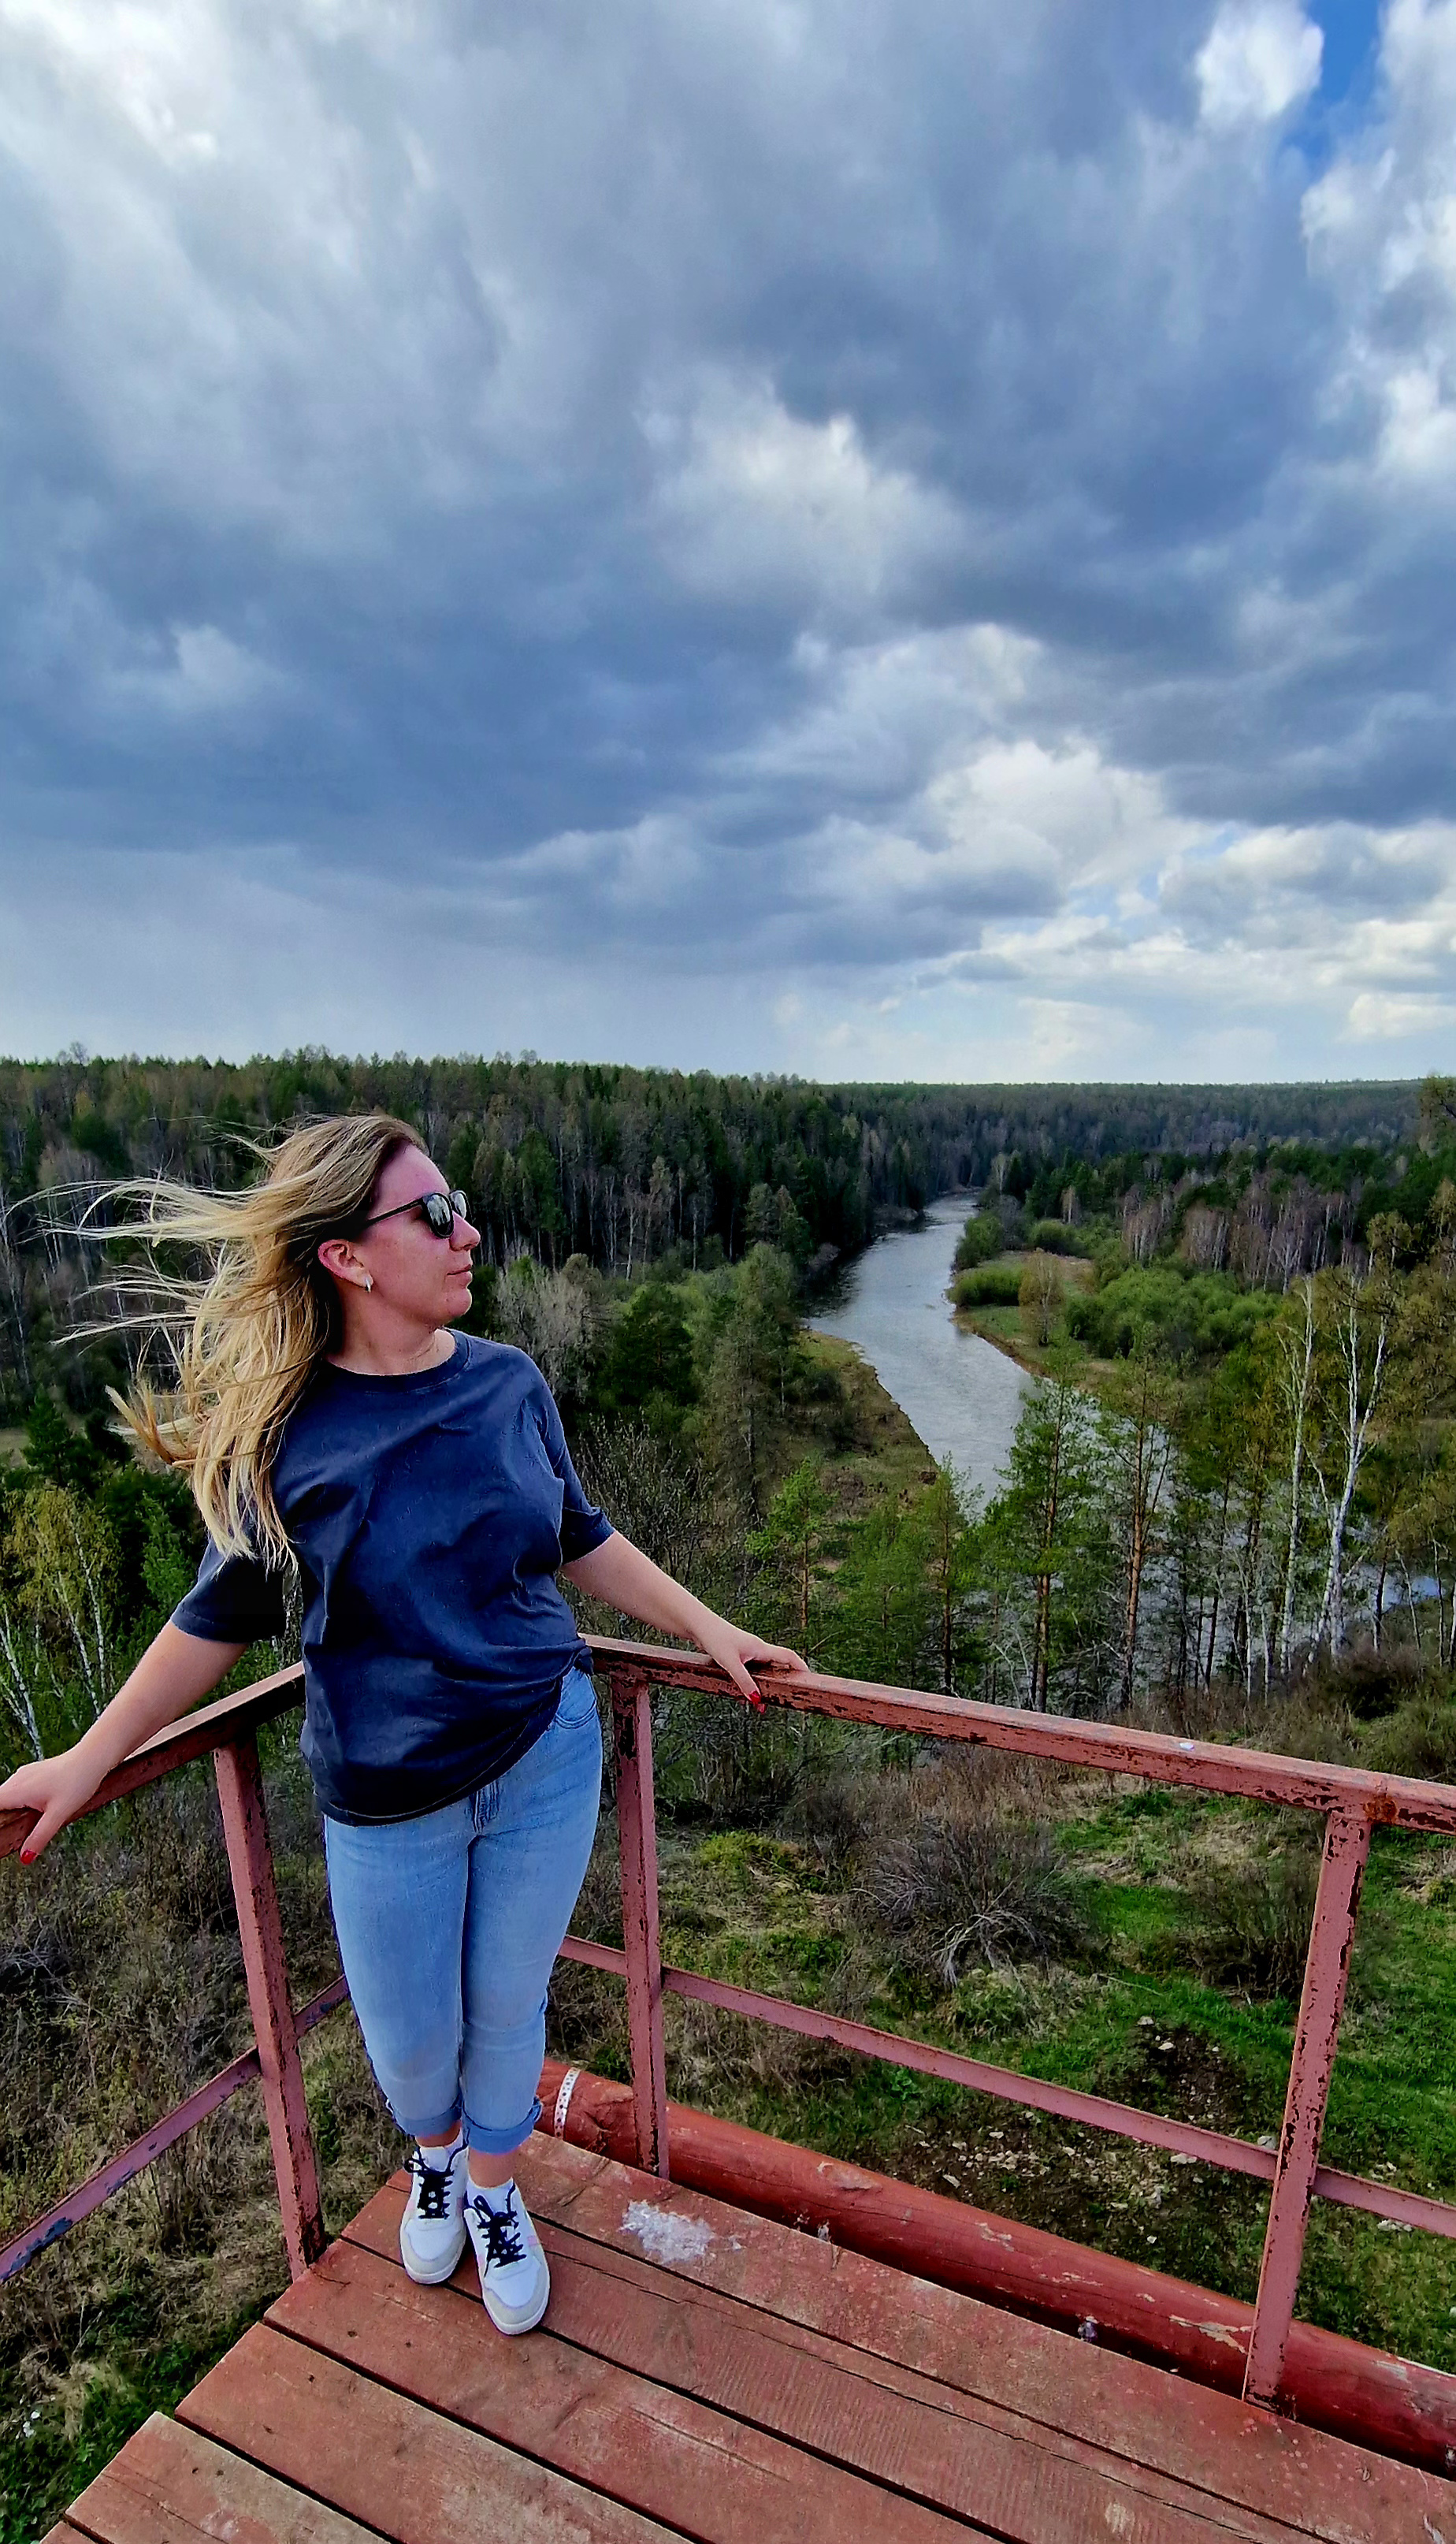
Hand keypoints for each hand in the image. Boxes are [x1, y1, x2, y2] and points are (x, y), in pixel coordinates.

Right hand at [0, 1748, 103, 1863]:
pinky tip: (36, 1808)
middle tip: (16, 1832)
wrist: (92, 1758)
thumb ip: (39, 1837)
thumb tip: (25, 1857)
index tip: (5, 1831)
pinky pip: (18, 1789)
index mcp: (17, 1790)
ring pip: (8, 1795)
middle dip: (4, 1818)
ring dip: (12, 1810)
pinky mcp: (33, 1773)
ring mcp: (24, 1774)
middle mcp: (16, 1780)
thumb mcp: (58, 1815)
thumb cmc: (77, 1782)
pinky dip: (20, 1801)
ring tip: (26, 1822)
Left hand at [689, 1619, 809, 1710]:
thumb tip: (756, 1699)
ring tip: (760, 1705)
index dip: (800, 1666)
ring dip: (762, 1687)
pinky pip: (748, 1671)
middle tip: (783, 1699)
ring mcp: (747, 1652)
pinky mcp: (736, 1655)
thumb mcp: (730, 1663)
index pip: (788, 1656)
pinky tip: (742, 1695)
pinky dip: (749, 1683)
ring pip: (761, 1671)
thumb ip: (743, 1681)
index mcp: (761, 1648)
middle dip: (780, 1683)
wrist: (699, 1625)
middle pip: (776, 1667)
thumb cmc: (715, 1638)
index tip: (808, 1678)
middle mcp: (757, 1649)